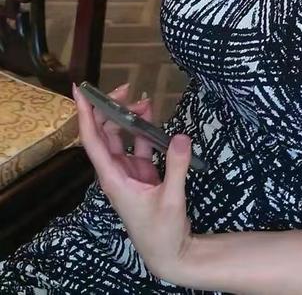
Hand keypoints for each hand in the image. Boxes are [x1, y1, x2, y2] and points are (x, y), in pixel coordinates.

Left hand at [73, 83, 193, 281]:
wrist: (169, 253)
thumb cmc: (162, 231)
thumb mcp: (171, 199)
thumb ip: (176, 166)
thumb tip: (181, 136)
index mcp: (112, 178)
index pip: (93, 141)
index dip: (85, 115)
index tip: (80, 91)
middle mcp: (115, 172)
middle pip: (105, 133)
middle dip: (111, 109)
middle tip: (126, 88)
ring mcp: (128, 172)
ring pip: (121, 137)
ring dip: (129, 117)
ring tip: (143, 100)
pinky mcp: (142, 174)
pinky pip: (138, 146)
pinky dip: (144, 130)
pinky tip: (153, 118)